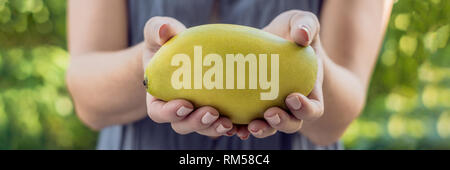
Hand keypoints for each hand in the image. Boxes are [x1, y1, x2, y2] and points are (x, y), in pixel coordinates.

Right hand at [142, 17, 236, 136]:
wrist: (187, 48)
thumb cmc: (168, 40)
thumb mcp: (159, 31)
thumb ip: (158, 30)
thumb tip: (164, 30)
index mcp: (158, 97)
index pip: (158, 112)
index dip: (169, 113)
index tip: (185, 103)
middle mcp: (177, 110)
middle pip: (182, 125)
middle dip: (196, 123)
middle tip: (211, 113)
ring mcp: (196, 113)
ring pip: (203, 128)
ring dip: (214, 128)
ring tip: (228, 122)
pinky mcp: (215, 111)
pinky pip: (220, 123)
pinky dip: (231, 126)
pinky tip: (240, 123)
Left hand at [236, 10, 325, 138]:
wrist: (274, 40)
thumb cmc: (292, 32)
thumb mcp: (301, 22)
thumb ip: (306, 25)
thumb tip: (302, 36)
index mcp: (309, 91)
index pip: (313, 109)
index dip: (305, 109)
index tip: (292, 97)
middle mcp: (290, 105)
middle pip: (291, 124)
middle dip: (281, 123)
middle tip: (269, 114)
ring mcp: (271, 108)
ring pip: (269, 128)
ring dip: (260, 130)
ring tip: (249, 127)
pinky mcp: (251, 107)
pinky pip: (246, 122)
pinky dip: (239, 126)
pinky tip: (229, 124)